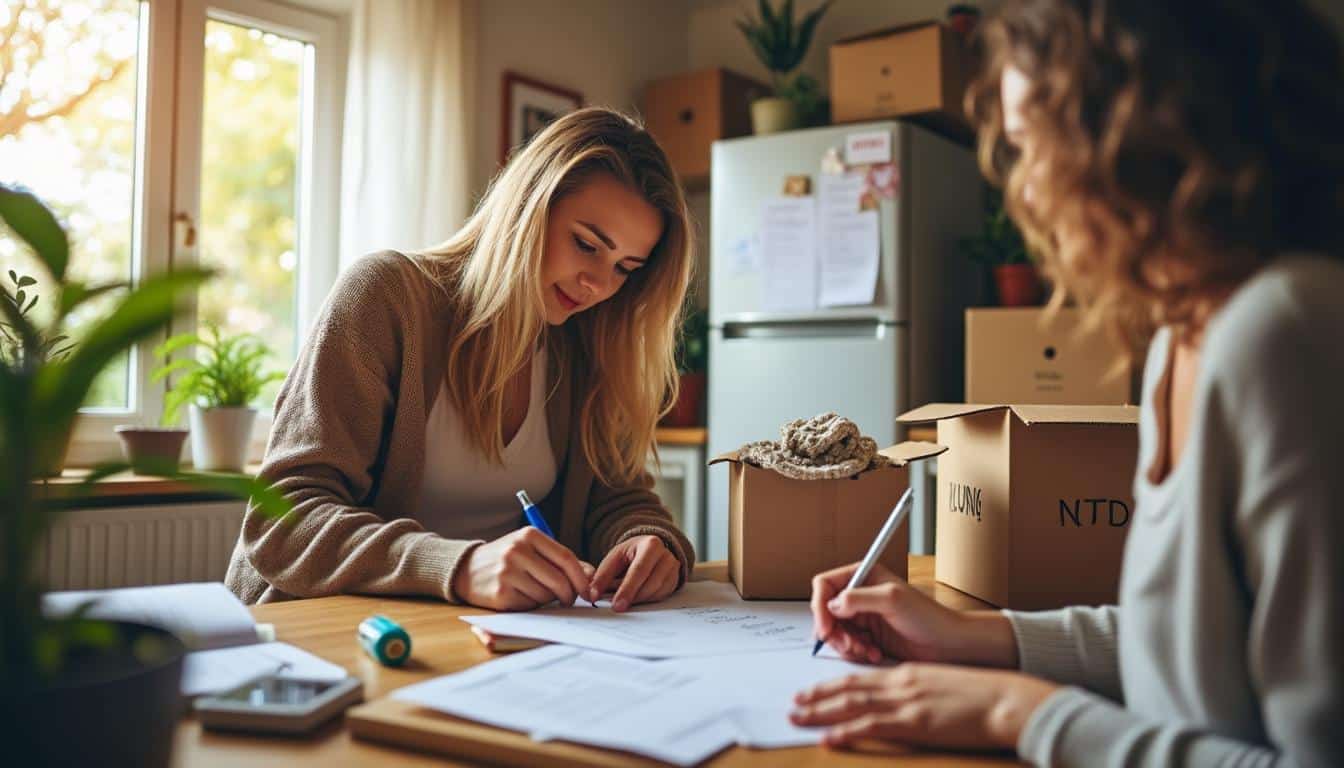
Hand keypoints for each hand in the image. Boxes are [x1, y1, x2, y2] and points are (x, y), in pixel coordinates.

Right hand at [451, 527, 593, 610]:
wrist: (467, 569)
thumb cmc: (507, 560)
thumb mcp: (532, 550)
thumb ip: (560, 560)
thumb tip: (590, 575)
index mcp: (529, 535)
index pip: (566, 557)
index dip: (581, 577)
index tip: (587, 590)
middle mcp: (517, 551)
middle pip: (559, 580)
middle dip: (569, 594)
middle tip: (568, 599)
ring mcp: (507, 572)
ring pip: (546, 595)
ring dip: (547, 600)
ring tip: (535, 591)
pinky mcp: (501, 593)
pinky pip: (530, 605)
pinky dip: (532, 605)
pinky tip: (521, 596)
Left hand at [586, 535, 680, 611]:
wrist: (650, 548)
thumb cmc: (631, 553)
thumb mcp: (615, 557)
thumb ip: (603, 575)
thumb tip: (592, 594)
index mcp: (650, 544)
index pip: (638, 570)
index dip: (626, 589)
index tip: (615, 605)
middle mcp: (666, 555)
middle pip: (650, 582)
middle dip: (633, 597)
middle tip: (618, 608)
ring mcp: (673, 568)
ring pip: (657, 591)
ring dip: (639, 600)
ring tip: (624, 601)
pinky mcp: (675, 580)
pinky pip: (661, 596)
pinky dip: (647, 600)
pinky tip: (636, 599)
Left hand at [790, 663, 1058, 750]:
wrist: (1005, 699)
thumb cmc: (982, 695)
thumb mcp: (942, 685)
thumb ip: (918, 691)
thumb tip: (903, 703)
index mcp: (907, 674)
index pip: (861, 677)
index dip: (832, 684)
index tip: (811, 690)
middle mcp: (900, 684)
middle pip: (848, 688)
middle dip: (817, 697)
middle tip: (792, 704)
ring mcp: (905, 703)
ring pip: (852, 705)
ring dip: (820, 712)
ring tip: (797, 718)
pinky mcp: (914, 723)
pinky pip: (871, 727)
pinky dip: (845, 732)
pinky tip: (827, 738)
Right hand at [811, 562, 1016, 666]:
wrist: (949, 643)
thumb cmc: (929, 617)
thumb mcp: (892, 600)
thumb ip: (858, 598)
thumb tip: (832, 604)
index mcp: (864, 576)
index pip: (825, 585)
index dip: (820, 606)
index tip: (826, 628)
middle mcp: (860, 594)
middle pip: (826, 611)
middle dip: (833, 631)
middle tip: (848, 645)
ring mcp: (864, 616)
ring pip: (835, 631)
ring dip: (846, 645)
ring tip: (865, 650)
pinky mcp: (869, 636)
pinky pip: (848, 645)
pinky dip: (856, 653)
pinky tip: (874, 653)